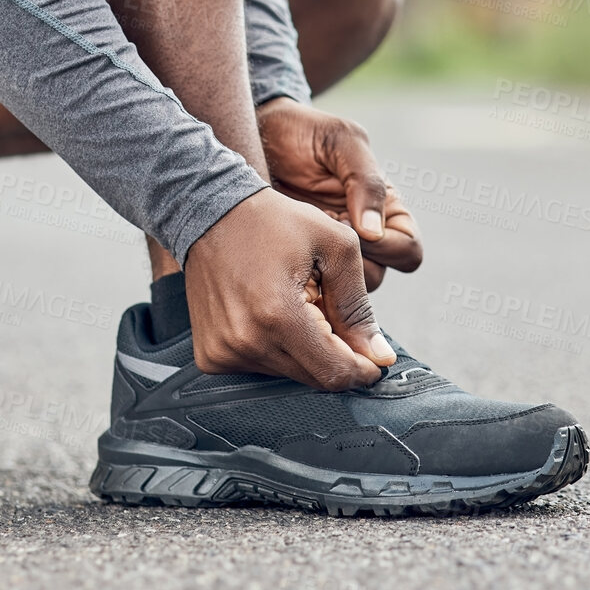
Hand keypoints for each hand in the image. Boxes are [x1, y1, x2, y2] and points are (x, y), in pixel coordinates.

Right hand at [185, 187, 395, 390]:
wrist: (210, 211)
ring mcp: (223, 351)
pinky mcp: (210, 355)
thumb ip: (358, 306)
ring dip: (304, 350)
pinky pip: (260, 368)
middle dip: (335, 355)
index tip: (374, 358)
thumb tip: (380, 355)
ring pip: (289, 375)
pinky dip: (276, 349)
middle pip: (314, 379)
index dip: (363, 370)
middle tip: (330, 314)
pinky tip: (270, 315)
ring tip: (296, 306)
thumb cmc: (272, 221)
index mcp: (278, 315)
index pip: (334, 372)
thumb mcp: (334, 247)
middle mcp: (246, 341)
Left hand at [256, 97, 422, 290]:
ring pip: (341, 290)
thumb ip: (367, 181)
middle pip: (375, 279)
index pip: (409, 252)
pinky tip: (279, 252)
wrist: (259, 133)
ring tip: (295, 242)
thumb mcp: (342, 142)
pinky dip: (298, 278)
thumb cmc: (305, 132)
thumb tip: (374, 231)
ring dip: (321, 274)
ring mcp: (329, 251)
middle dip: (347, 266)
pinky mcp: (298, 259)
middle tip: (317, 238)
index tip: (351, 227)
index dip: (387, 248)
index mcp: (386, 210)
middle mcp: (364, 237)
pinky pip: (309, 286)